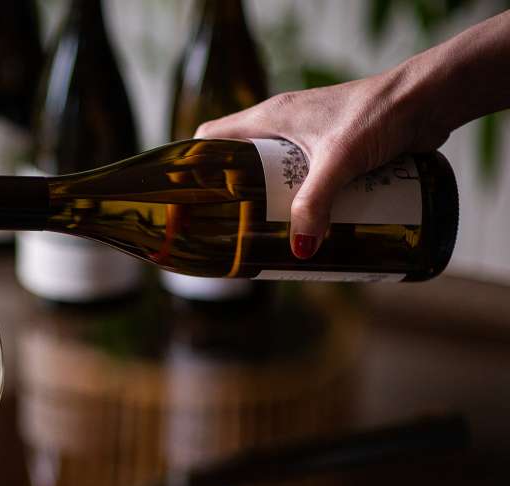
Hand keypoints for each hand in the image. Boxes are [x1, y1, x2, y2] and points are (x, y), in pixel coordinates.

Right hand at [195, 67, 450, 258]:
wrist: (431, 99)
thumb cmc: (381, 113)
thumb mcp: (339, 160)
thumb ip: (315, 203)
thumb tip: (300, 251)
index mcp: (270, 117)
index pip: (212, 138)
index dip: (194, 167)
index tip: (189, 203)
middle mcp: (284, 127)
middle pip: (242, 165)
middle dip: (236, 200)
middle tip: (232, 234)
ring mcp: (310, 140)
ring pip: (275, 177)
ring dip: (272, 206)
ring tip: (269, 239)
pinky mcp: (336, 153)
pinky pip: (307, 182)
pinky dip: (303, 205)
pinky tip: (310, 229)